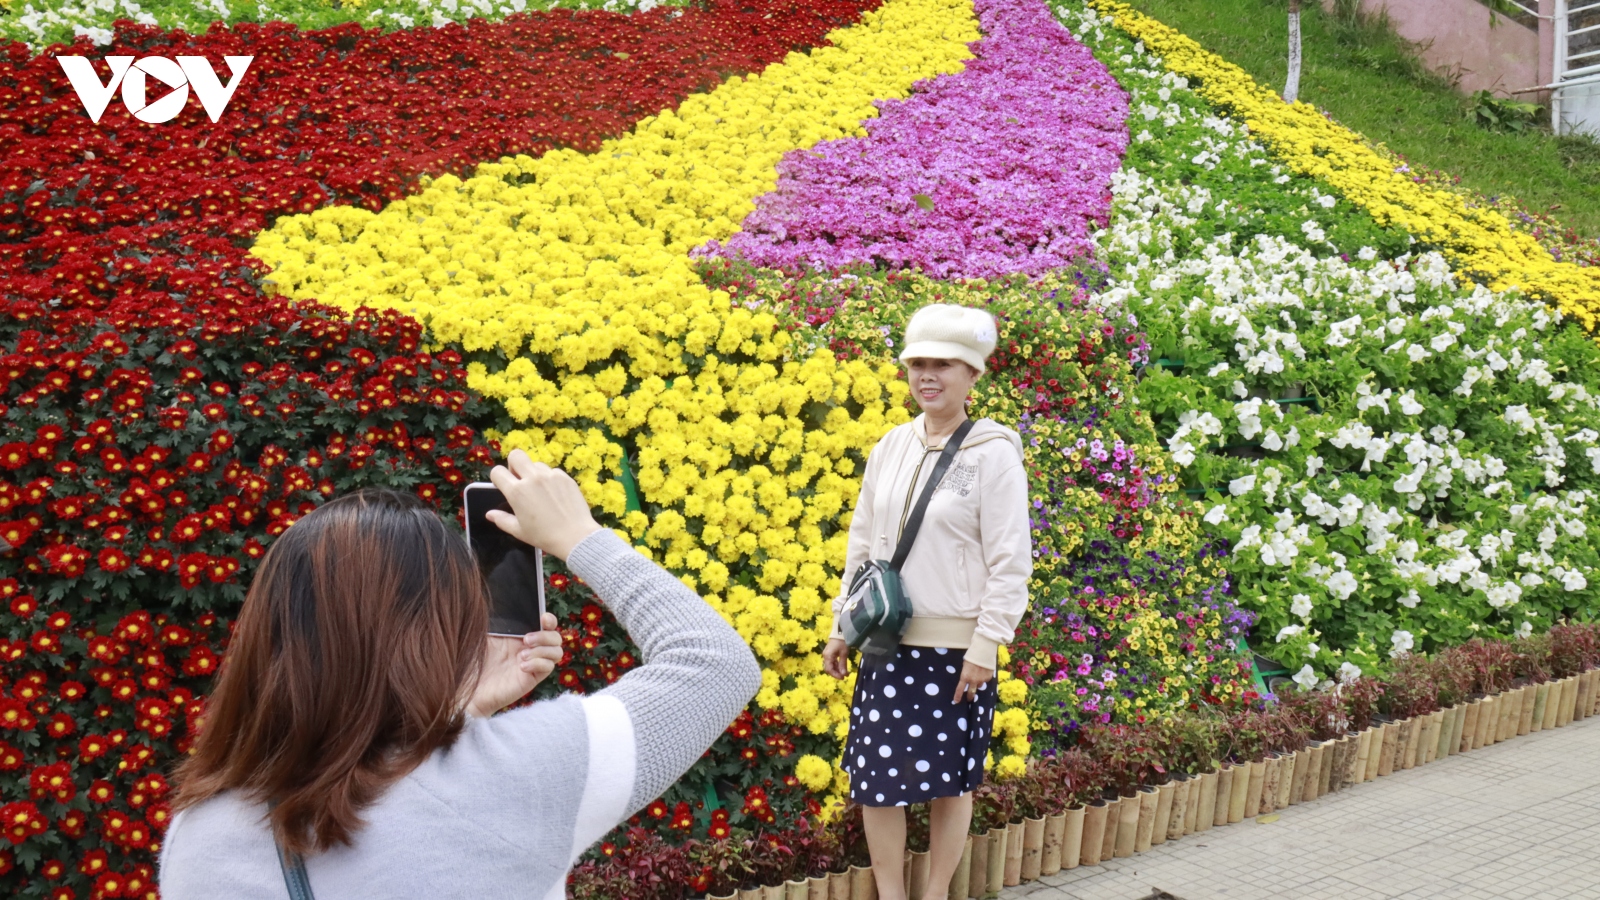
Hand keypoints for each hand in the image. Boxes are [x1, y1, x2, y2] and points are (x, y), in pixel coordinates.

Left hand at [467, 612, 562, 717]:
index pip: (546, 624)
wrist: (466, 686)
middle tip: (526, 640)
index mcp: (521, 634)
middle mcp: (530, 648)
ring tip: (521, 656)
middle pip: (556, 637)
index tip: (543, 619)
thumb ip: (498, 621)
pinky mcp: (532, 678)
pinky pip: (548, 668)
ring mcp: (533, 663)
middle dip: (545, 636)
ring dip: (542, 650)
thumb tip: (502, 602)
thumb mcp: (484, 635)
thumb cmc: (472, 660)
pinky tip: (522, 666)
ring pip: (557, 652)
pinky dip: (538, 663)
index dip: (549, 620)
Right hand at [485, 449, 601, 559]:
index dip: (498, 478)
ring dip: (533, 473)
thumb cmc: (544, 536)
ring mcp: (550, 475)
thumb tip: (490, 514)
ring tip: (540, 490)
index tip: (503, 486)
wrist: (575, 536)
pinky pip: (552, 471)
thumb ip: (502, 519)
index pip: (497, 471)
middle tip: (520, 480)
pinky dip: (550, 479)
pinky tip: (555, 494)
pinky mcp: (565, 477)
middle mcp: (532, 478)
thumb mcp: (519, 531)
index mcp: (517, 492)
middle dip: (514, 464)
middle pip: (516, 455)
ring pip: (535, 464)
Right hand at [822, 638, 849, 678]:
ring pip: (831, 665)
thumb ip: (843, 664)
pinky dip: (837, 665)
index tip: (842, 678)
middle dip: (836, 673)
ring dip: (837, 670)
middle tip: (844, 676)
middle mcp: (825, 656)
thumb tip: (843, 674)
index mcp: (827, 656)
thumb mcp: (844, 653)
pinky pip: (832, 661)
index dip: (835, 675)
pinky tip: (842, 667)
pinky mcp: (829, 653)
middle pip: (829, 668)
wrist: (840, 631)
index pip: (829, 669)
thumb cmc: (842, 642)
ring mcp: (827, 654)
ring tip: (845, 673)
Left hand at [952, 660, 992, 704]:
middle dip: (969, 696)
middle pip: (971, 692)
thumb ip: (965, 674)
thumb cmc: (971, 656)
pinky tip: (983, 671)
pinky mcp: (988, 678)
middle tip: (969, 698)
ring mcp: (982, 680)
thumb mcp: (965, 665)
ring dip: (977, 683)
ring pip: (979, 685)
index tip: (956, 701)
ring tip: (978, 676)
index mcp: (965, 677)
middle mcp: (973, 680)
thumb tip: (967, 679)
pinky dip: (984, 677)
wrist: (983, 652)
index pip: (960, 689)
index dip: (958, 696)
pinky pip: (985, 680)